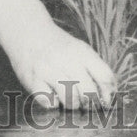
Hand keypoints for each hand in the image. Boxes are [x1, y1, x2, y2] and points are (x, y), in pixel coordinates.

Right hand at [0, 0, 116, 109]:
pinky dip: (53, 103)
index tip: (105, 100)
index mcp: (82, 52)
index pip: (105, 77)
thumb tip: (109, 97)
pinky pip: (50, 103)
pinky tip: (51, 93)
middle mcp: (66, 60)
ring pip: (71, 101)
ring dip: (72, 104)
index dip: (108, 93)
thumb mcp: (80, 50)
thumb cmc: (58, 46)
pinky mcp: (33, 80)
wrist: (27, 31)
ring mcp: (48, 70)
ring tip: (67, 97)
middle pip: (89, 93)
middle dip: (90, 102)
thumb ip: (95, 69)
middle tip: (85, 102)